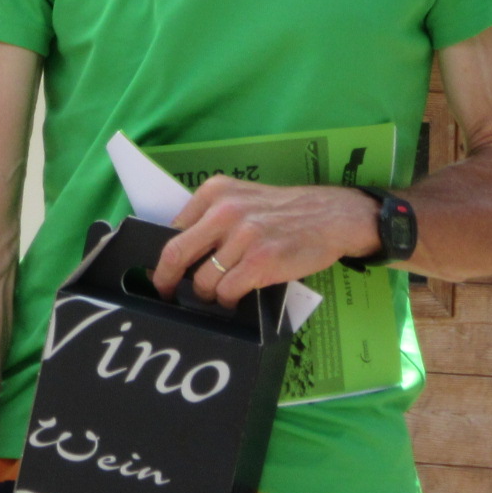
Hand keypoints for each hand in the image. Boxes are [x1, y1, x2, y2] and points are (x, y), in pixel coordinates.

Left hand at [154, 178, 381, 303]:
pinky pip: (228, 290)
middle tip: (166, 293)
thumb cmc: (284, 211)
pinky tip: (235, 298)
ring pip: (204, 279)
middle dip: (165, 279)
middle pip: (176, 253)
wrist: (332, 215)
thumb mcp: (242, 198)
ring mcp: (243, 236)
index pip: (173, 229)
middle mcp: (224, 211)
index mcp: (214, 192)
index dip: (163, 256)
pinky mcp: (262, 260)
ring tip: (218, 294)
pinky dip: (227, 300)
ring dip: (207, 294)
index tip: (160, 272)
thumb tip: (181, 250)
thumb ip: (212, 216)